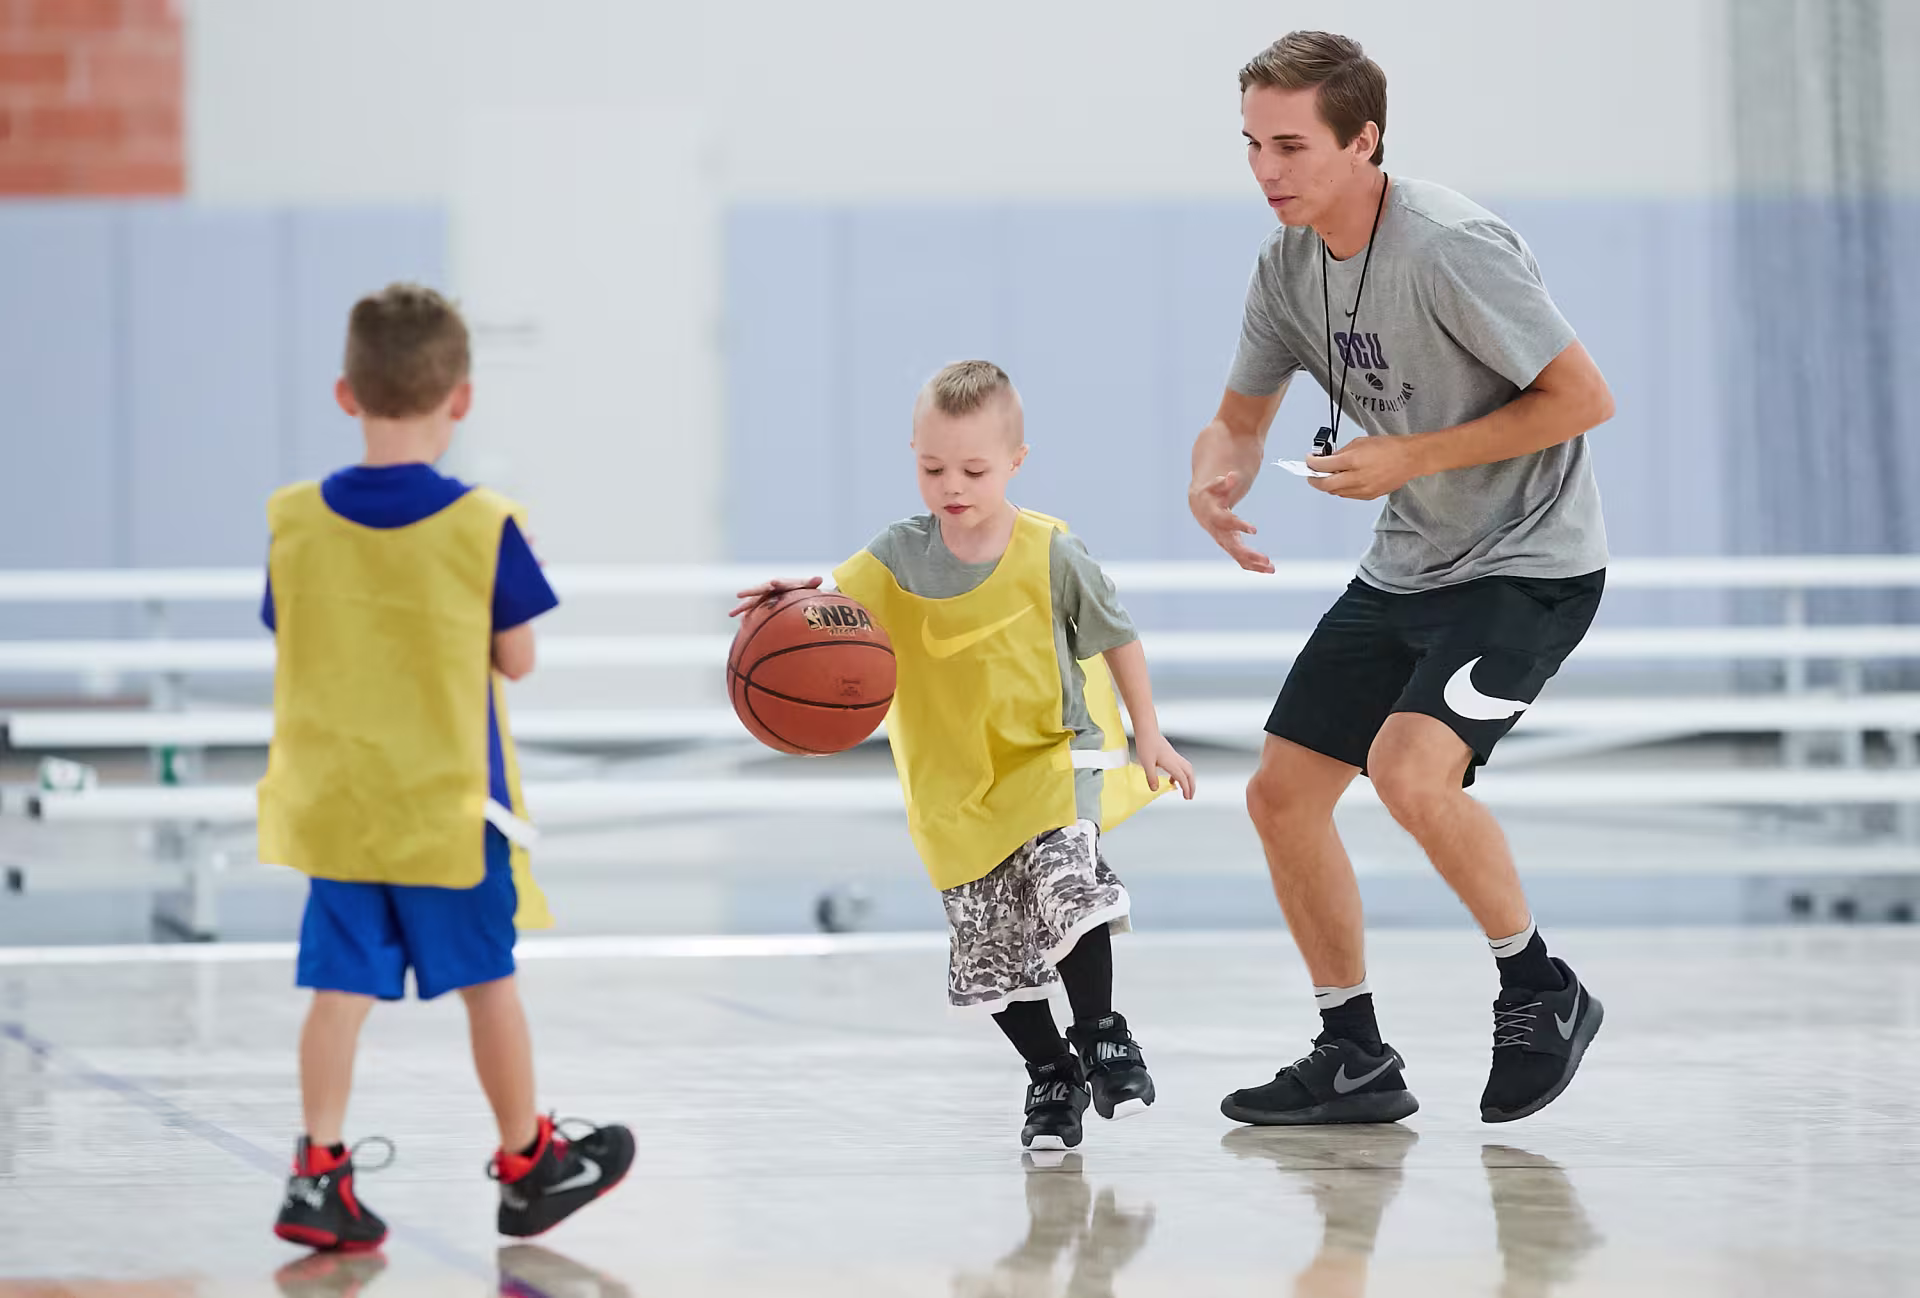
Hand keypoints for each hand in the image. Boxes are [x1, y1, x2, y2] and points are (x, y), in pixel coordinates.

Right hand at [729, 576, 822, 616]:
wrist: (793, 594)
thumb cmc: (801, 590)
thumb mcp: (806, 587)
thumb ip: (810, 583)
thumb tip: (819, 578)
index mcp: (780, 583)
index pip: (777, 582)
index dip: (775, 583)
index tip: (772, 582)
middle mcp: (768, 590)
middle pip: (758, 591)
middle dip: (749, 593)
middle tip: (738, 595)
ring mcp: (763, 599)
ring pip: (751, 603)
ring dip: (742, 608)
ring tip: (731, 614)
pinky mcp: (761, 607)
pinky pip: (752, 613)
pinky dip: (747, 618)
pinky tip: (741, 626)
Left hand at [1135, 732, 1194, 799]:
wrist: (1146, 730)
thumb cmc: (1146, 744)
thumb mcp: (1146, 763)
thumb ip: (1151, 777)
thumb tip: (1155, 789)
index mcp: (1171, 762)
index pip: (1182, 778)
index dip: (1186, 789)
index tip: (1187, 797)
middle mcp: (1175, 759)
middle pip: (1190, 774)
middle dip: (1192, 786)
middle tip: (1190, 796)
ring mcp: (1174, 756)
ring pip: (1187, 769)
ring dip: (1188, 780)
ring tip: (1184, 789)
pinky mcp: (1171, 754)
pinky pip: (1181, 766)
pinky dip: (1180, 774)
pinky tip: (1172, 779)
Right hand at [1188, 471, 1272, 573]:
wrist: (1201, 505)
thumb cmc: (1211, 492)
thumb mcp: (1216, 484)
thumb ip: (1224, 482)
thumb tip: (1231, 476)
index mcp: (1213, 516)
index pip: (1225, 523)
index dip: (1239, 525)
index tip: (1254, 530)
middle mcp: (1218, 533)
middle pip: (1233, 546)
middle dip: (1249, 554)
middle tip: (1266, 559)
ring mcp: (1224, 541)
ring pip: (1238, 556)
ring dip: (1254, 564)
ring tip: (1271, 569)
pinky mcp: (1231, 546)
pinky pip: (1241, 558)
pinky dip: (1254, 565)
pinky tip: (1268, 569)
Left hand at [1307, 435, 1426, 500]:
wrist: (1409, 459)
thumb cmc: (1389, 448)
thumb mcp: (1360, 442)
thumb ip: (1341, 452)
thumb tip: (1327, 459)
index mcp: (1353, 460)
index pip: (1322, 466)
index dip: (1311, 463)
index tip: (1309, 460)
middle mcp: (1356, 477)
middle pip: (1325, 485)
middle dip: (1314, 479)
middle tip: (1311, 474)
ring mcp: (1363, 489)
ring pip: (1335, 492)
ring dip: (1328, 485)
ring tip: (1328, 476)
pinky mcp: (1368, 496)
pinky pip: (1348, 495)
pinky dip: (1341, 489)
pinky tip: (1342, 481)